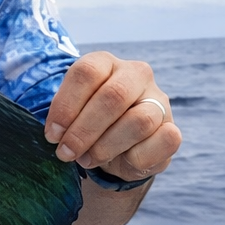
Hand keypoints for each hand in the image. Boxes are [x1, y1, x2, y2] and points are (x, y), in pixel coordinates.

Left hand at [44, 52, 181, 181]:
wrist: (118, 152)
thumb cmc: (88, 127)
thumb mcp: (70, 117)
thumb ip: (62, 119)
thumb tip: (55, 134)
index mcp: (106, 64)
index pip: (87, 72)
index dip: (66, 106)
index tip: (52, 135)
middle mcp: (136, 75)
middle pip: (113, 96)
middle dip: (84, 131)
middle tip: (66, 153)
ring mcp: (159, 100)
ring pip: (139, 121)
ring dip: (106, 147)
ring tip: (88, 159)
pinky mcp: (172, 128)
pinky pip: (164, 141)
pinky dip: (137, 158)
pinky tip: (123, 161)